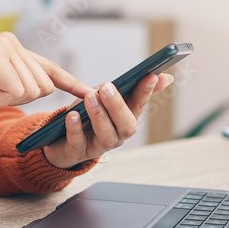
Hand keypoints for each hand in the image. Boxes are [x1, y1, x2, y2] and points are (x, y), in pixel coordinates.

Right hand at [0, 33, 91, 115]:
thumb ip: (18, 81)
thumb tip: (46, 89)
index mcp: (13, 47)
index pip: (48, 67)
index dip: (69, 82)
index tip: (89, 92)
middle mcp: (11, 41)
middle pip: (42, 86)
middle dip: (17, 98)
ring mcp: (3, 47)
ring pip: (30, 90)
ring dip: (4, 99)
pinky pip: (14, 91)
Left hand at [42, 73, 173, 169]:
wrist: (63, 140)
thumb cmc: (89, 115)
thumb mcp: (107, 98)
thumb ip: (132, 88)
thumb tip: (165, 77)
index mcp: (126, 119)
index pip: (140, 105)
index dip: (146, 92)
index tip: (151, 76)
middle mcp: (117, 135)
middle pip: (126, 126)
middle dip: (118, 106)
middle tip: (106, 86)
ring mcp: (98, 146)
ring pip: (106, 137)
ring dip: (99, 116)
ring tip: (89, 97)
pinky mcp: (77, 152)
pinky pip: (79, 143)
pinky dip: (76, 129)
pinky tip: (73, 116)